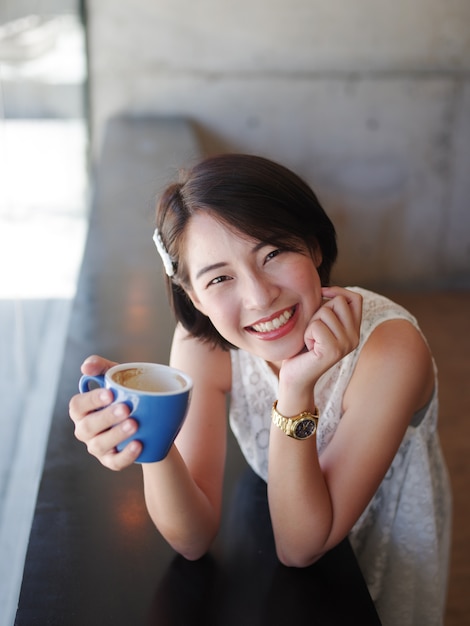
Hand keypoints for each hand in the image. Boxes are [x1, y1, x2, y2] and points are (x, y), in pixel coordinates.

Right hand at [69, 355, 142, 469]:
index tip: (110, 393)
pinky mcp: (111, 460)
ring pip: (100, 445)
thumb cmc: (125, 393)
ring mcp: (97, 447)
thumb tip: (85, 367)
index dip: (91, 400)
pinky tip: (138, 444)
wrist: (149, 420)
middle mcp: (85, 430)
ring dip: (117, 435)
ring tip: (135, 424)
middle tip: (126, 408)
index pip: (77, 405)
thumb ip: (100, 366)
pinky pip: (115, 462)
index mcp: (82, 409)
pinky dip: (126, 455)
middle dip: (106, 417)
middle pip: (88, 426)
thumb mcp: (116, 376)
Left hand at [279, 287, 361, 392]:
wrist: (295, 375)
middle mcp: (355, 337)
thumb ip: (327, 308)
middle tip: (313, 329)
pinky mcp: (334, 351)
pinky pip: (317, 326)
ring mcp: (346, 344)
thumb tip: (326, 290)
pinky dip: (307, 333)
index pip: (355, 298)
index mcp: (354, 329)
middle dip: (319, 310)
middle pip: (338, 301)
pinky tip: (308, 346)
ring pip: (326, 312)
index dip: (338, 291)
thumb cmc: (303, 347)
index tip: (321, 296)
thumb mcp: (318, 323)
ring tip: (311, 339)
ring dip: (310, 323)